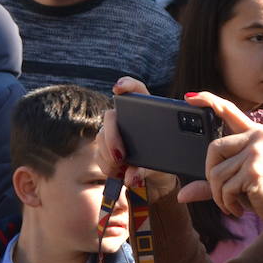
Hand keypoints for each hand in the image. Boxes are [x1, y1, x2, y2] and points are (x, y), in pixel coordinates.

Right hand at [100, 78, 178, 196]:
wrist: (157, 174)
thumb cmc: (164, 160)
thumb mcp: (160, 164)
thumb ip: (146, 170)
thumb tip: (131, 178)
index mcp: (147, 111)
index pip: (136, 89)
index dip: (126, 84)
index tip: (118, 88)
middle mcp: (126, 117)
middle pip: (110, 117)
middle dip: (112, 138)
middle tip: (121, 157)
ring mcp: (113, 130)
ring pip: (101, 137)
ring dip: (109, 157)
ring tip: (123, 170)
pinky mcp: (105, 146)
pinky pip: (99, 154)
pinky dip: (108, 166)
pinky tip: (119, 174)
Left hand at [174, 92, 262, 240]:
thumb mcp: (236, 183)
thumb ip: (212, 184)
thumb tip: (181, 195)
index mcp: (256, 134)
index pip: (230, 111)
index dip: (210, 101)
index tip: (190, 97)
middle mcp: (258, 137)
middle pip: (213, 148)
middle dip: (211, 175)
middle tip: (223, 192)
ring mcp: (257, 152)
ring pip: (216, 173)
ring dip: (219, 195)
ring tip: (233, 203)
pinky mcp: (254, 170)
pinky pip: (225, 187)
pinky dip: (226, 203)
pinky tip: (238, 209)